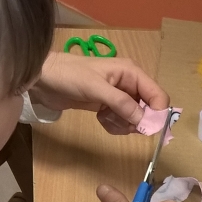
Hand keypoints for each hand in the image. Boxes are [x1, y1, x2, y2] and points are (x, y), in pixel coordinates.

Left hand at [33, 52, 168, 134]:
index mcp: (131, 73)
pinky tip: (100, 119)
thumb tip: (144, 120)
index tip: (147, 129)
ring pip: (135, 118)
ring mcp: (119, 96)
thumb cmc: (69, 76)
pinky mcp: (108, 106)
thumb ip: (121, 103)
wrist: (43, 79)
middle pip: (148, 109)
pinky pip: (122, 121)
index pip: (158, 95)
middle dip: (137, 121)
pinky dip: (114, 125)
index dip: (158, 113)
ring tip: (105, 118)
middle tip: (121, 124)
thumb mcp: (96, 88)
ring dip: (123, 124)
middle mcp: (129, 84)